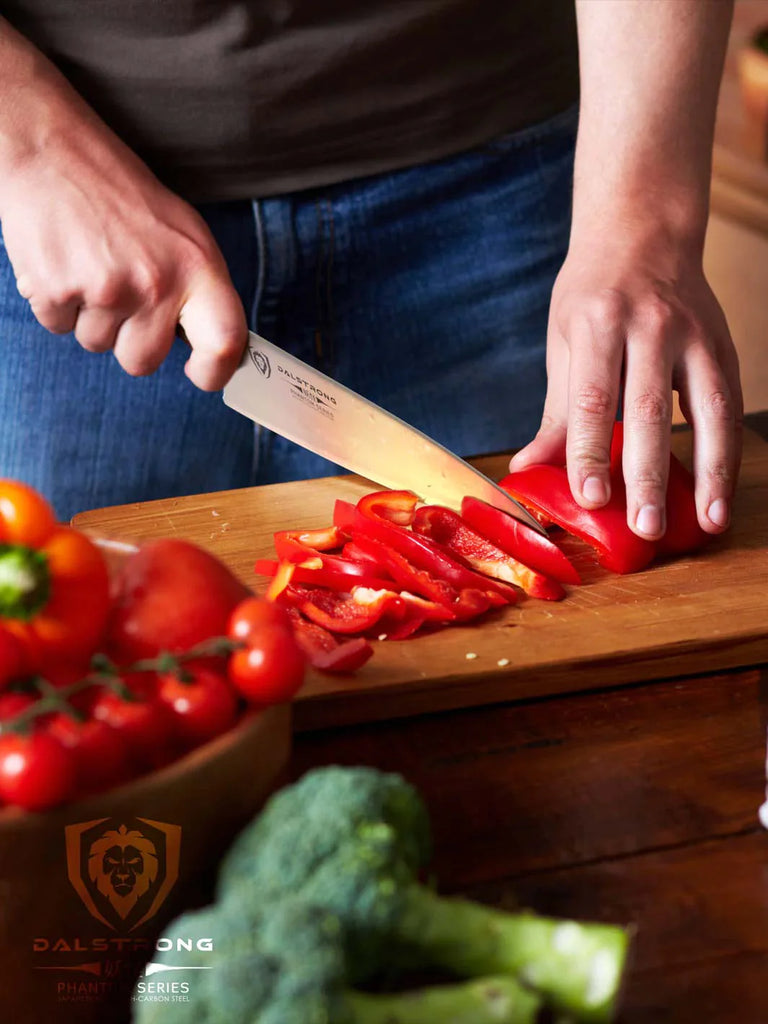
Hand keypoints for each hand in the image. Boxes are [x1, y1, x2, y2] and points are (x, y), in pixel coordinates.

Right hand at [0, 108, 245, 390]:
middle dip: (129, 340)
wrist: (52, 150)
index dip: (215, 370)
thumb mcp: (182, 233)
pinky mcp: (55, 291)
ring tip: (90, 264)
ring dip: (91, 316)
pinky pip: (59, 327)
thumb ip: (197, 290)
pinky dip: (57, 303)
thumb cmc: (121, 194)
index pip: (225, 342)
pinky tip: (63, 261)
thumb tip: (211, 347)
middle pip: (142, 361)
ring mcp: (104, 290)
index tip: (201, 373)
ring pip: (98, 344)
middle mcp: (156, 283)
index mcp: (197, 267)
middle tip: (121, 293)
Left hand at [509, 227, 742, 539]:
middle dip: (647, 474)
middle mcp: (648, 326)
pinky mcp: (722, 344)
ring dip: (709, 471)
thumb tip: (527, 470)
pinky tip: (721, 490)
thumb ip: (556, 412)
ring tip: (708, 522)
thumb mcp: (563, 343)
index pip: (592, 399)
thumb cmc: (592, 295)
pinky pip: (728, 404)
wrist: (643, 232)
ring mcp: (692, 333)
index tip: (589, 499)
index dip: (589, 452)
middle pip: (648, 410)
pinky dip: (727, 450)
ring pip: (707, 408)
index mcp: (597, 323)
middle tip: (645, 527)